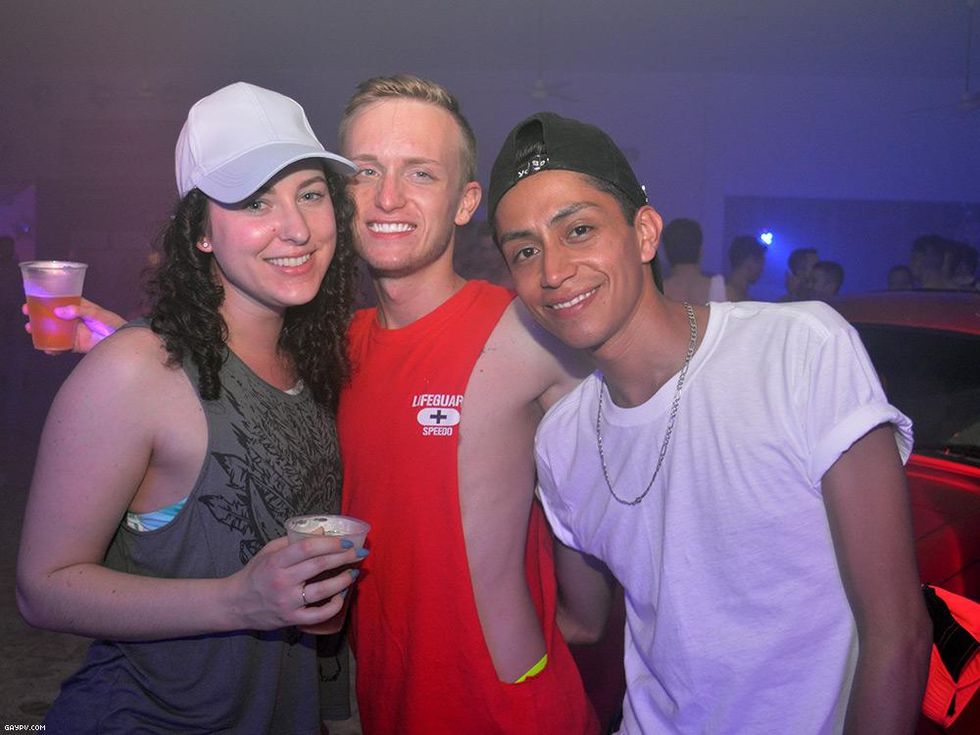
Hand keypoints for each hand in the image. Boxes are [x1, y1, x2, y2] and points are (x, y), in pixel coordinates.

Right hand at [22, 298, 124, 353]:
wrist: (120, 339)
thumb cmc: (111, 322)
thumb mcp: (96, 312)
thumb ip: (79, 310)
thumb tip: (59, 311)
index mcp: (77, 307)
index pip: (57, 302)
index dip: (44, 301)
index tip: (30, 301)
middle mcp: (72, 319)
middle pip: (51, 317)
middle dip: (37, 316)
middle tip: (27, 316)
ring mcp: (72, 332)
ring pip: (53, 331)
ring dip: (40, 332)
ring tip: (31, 330)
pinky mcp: (75, 345)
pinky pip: (61, 346)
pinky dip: (53, 348)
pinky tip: (46, 348)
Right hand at [230, 535, 365, 631]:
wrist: (235, 604)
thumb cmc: (255, 574)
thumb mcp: (268, 552)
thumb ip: (292, 542)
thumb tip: (322, 531)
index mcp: (276, 562)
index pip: (307, 548)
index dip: (330, 543)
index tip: (348, 541)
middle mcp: (282, 581)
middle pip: (319, 566)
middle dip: (344, 557)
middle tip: (360, 553)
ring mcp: (287, 602)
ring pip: (322, 591)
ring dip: (343, 581)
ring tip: (353, 573)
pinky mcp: (291, 619)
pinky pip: (318, 615)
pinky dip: (334, 606)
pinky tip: (341, 596)